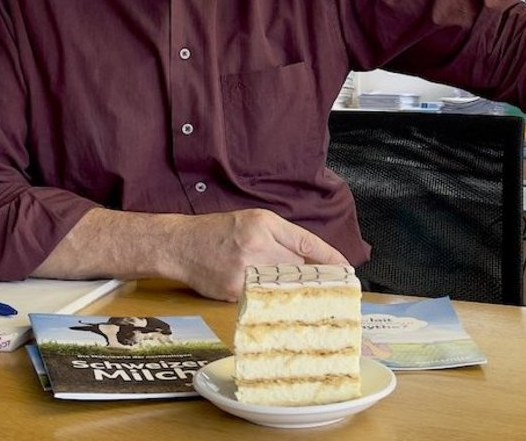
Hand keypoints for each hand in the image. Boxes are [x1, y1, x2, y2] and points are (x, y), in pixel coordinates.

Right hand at [165, 209, 349, 300]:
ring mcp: (244, 270)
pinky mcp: (233, 291)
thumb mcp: (252, 221)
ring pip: (282, 286)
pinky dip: (267, 301)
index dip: (329, 257)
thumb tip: (310, 259)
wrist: (179, 245)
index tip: (346, 269)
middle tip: (332, 290)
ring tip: (307, 300)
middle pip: (298, 267)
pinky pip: (260, 298)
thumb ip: (281, 237)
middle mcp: (256, 245)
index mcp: (264, 224)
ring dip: (293, 292)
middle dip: (313, 278)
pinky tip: (272, 303)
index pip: (306, 242)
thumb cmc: (218, 231)